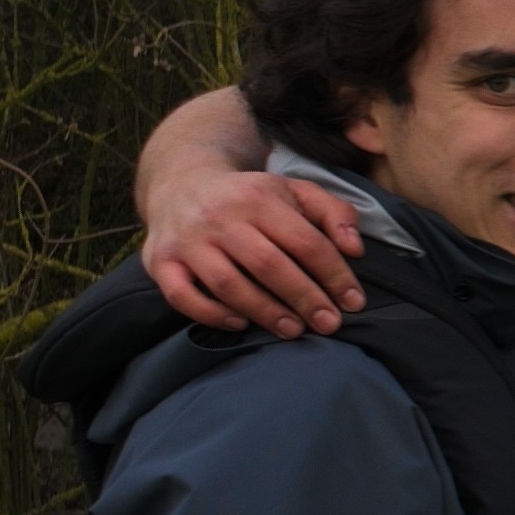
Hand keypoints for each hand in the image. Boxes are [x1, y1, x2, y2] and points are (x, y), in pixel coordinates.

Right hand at [145, 165, 366, 337]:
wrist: (180, 184)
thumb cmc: (249, 197)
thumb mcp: (294, 191)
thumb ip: (333, 212)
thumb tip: (355, 249)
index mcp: (258, 198)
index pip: (306, 242)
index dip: (334, 275)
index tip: (353, 302)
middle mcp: (219, 218)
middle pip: (269, 265)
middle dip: (305, 298)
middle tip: (329, 324)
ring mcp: (186, 241)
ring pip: (227, 284)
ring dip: (264, 312)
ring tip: (294, 330)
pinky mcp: (159, 261)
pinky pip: (181, 296)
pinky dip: (211, 313)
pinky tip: (240, 323)